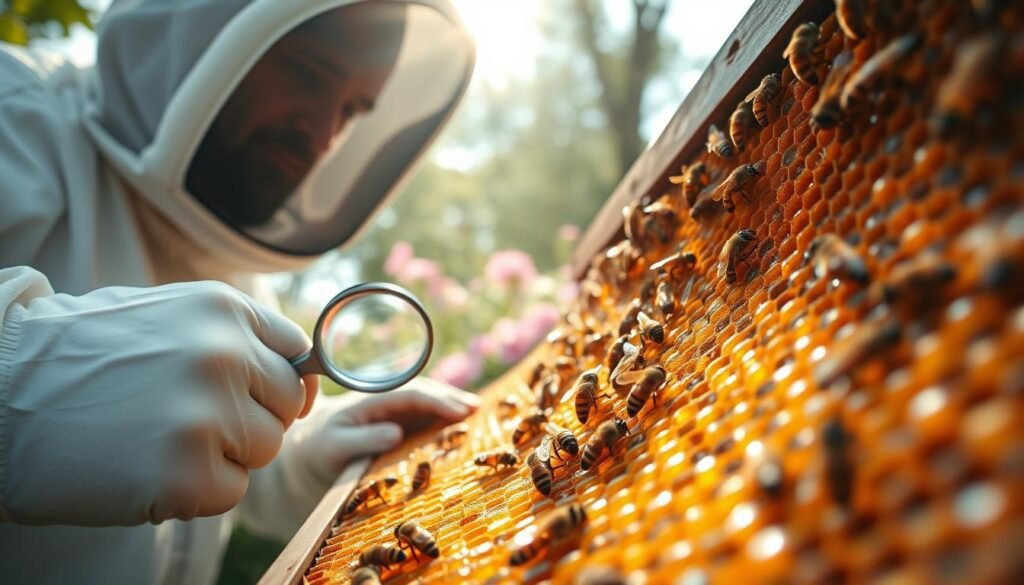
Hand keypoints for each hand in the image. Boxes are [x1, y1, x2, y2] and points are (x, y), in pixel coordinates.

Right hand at [1, 280, 316, 524]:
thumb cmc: (77, 357)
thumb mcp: (164, 316)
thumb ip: (233, 337)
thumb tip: (303, 376)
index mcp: (221, 308)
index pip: (296, 352)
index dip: (281, 382)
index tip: (258, 398)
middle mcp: (223, 354)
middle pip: (284, 405)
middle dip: (249, 419)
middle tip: (187, 421)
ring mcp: (206, 414)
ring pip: (263, 449)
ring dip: (223, 454)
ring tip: (159, 440)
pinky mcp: (187, 473)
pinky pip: (231, 490)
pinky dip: (197, 490)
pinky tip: (149, 469)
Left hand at [285, 377, 478, 484]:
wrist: (309, 449)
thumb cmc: (320, 448)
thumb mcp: (335, 447)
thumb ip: (363, 439)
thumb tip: (395, 433)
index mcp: (370, 399)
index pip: (410, 394)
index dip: (436, 400)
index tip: (458, 411)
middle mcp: (385, 399)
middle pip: (423, 392)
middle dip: (450, 398)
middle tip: (476, 407)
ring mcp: (393, 409)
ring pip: (427, 401)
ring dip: (451, 404)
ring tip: (476, 410)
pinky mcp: (398, 421)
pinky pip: (424, 415)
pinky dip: (444, 416)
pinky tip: (462, 421)